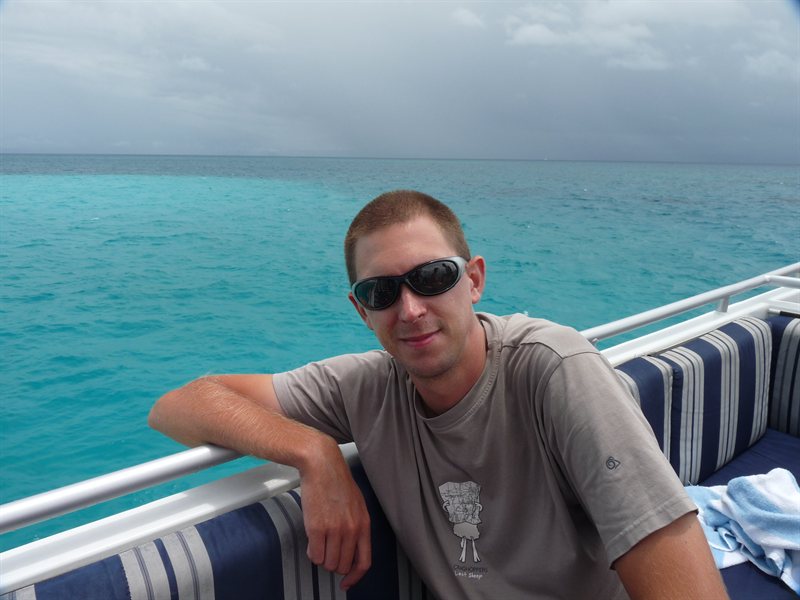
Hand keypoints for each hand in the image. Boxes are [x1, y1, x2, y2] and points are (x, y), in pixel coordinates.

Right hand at [299, 443, 371, 590]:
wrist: (322, 465)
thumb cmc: (337, 482)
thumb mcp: (356, 505)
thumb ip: (356, 527)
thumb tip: (350, 550)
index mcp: (364, 524)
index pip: (364, 562)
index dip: (354, 577)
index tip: (346, 583)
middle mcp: (352, 529)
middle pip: (343, 566)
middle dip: (334, 563)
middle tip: (328, 551)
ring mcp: (335, 530)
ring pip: (328, 563)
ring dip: (322, 558)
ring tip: (319, 542)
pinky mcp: (317, 528)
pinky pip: (315, 555)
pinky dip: (312, 552)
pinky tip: (313, 540)